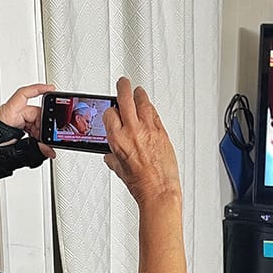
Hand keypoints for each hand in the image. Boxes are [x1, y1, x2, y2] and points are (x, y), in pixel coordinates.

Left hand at [0, 83, 56, 159]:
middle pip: (35, 112)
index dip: (38, 89)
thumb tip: (48, 150)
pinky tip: (39, 143)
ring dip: (41, 133)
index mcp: (8, 113)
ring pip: (36, 121)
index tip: (50, 89)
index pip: (24, 95)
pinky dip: (38, 135)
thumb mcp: (12, 149)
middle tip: (48, 136)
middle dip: (44, 125)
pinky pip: (32, 127)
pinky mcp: (18, 127)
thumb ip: (32, 149)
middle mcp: (13, 114)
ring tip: (42, 144)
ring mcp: (16, 120)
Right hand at [103, 77, 180, 204]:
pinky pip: (155, 113)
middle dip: (122, 87)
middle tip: (122, 83)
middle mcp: (132, 130)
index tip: (112, 111)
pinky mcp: (162, 132)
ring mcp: (148, 129)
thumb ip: (113, 158)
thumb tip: (111, 156)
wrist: (158, 190)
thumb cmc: (140, 183)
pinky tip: (149, 108)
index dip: (110, 111)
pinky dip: (150, 109)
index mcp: (117, 138)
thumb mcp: (119, 170)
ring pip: (142, 101)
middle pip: (125, 98)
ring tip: (137, 91)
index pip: (109, 113)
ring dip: (139, 94)